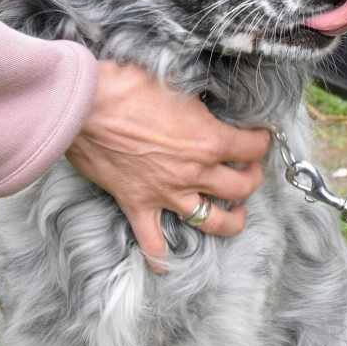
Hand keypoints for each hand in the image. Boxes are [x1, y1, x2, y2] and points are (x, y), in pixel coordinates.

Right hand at [64, 60, 269, 271]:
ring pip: (211, 221)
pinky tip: (167, 266)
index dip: (261, 141)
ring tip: (237, 214)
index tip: (260, 137)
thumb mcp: (178, 80)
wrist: (85, 104)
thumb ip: (200, 98)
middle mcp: (194, 172)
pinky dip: (160, 257)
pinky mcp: (137, 204)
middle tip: (249, 170)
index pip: (252, 148)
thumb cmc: (130, 84)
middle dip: (252, 178)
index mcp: (209, 140)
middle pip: (241, 188)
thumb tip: (208, 97)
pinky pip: (153, 242)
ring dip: (230, 220)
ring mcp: (166, 193)